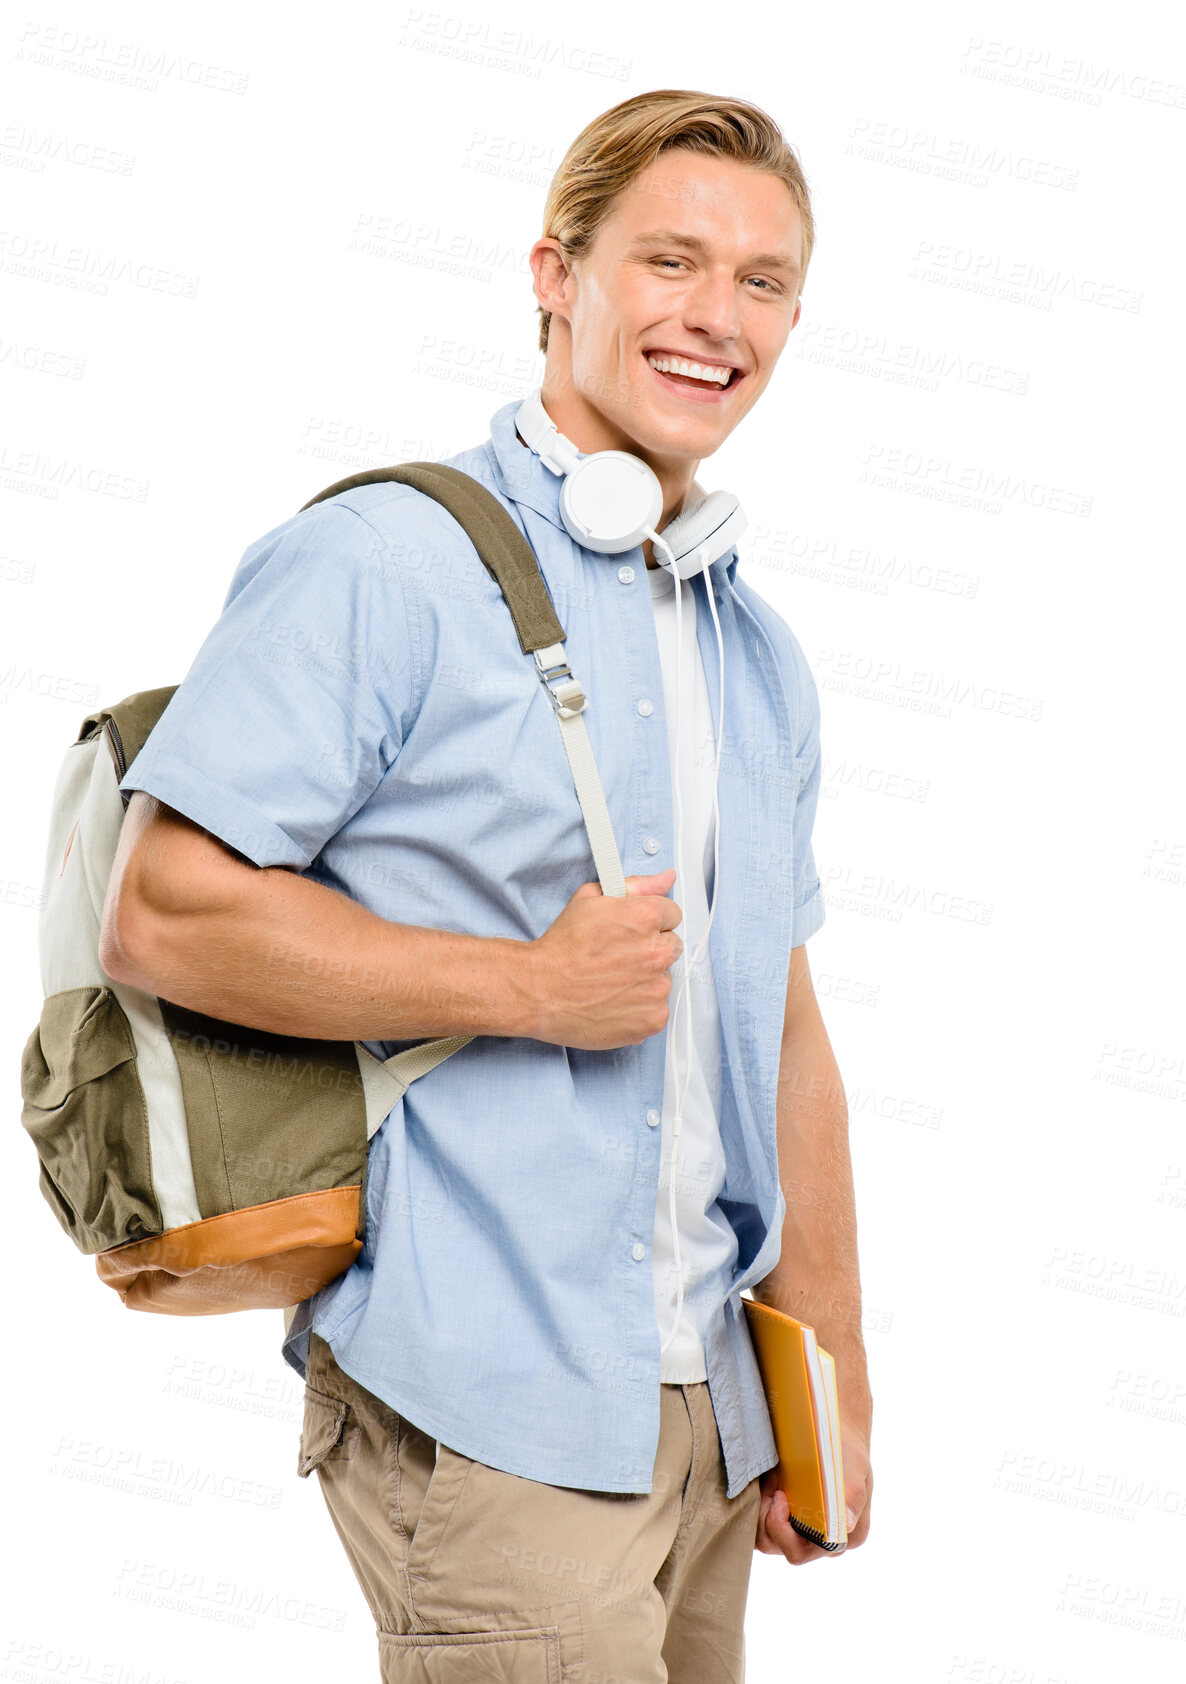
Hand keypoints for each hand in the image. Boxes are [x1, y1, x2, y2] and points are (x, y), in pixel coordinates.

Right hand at [526, 867, 683, 1049]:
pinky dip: (641, 1009)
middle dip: (650, 950)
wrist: (540, 990)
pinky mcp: (653, 1018)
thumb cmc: (561, 948)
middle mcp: (657, 952)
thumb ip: (636, 886)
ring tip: (612, 982)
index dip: (649, 922)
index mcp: (646, 917)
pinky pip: (657, 1009)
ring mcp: (657, 988)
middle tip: (619, 958)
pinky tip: (615, 1002)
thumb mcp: (590, 899)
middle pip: (671, 947)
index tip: (632, 933)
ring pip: (664, 979)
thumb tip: (666, 878)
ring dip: (646, 981)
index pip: (672, 914)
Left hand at [754, 1430, 871, 1561]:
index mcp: (841, 1538)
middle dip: (766, 1515)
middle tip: (772, 1483)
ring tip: (771, 1479)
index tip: (780, 1495)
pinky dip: (757, 1503)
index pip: (800, 1552)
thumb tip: (844, 1525)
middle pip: (776, 1545)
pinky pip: (760, 1524)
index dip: (781, 1529)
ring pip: (764, 1537)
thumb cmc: (847, 1452)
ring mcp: (800, 1532)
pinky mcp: (784, 1520)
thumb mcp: (856, 1467)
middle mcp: (820, 1542)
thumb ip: (853, 1494)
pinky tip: (769, 1480)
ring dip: (760, 1508)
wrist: (835, 1434)